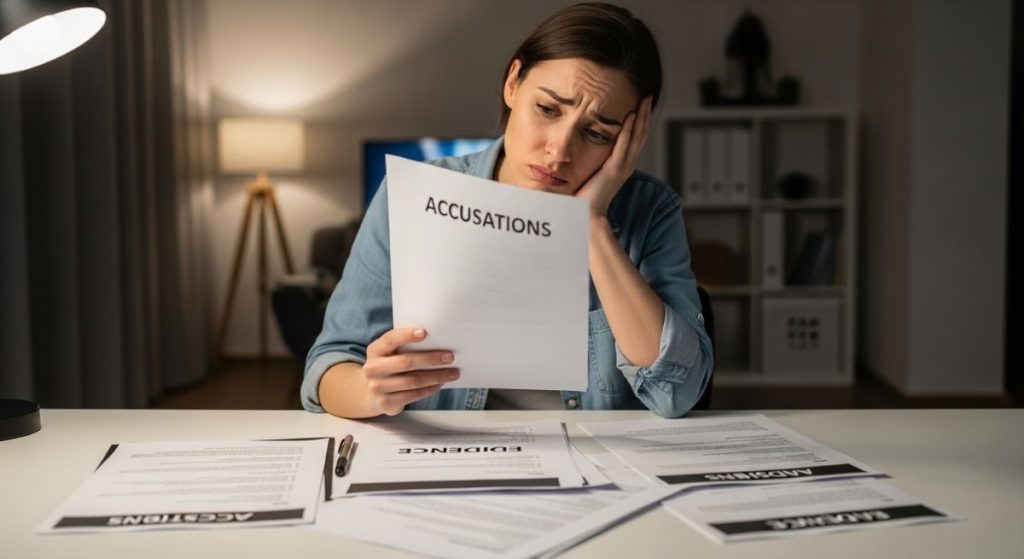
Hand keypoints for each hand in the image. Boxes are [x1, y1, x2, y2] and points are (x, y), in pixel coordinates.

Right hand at [361, 328, 458, 415]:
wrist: (371, 393)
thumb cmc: (389, 367)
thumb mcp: (389, 354)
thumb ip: (405, 347)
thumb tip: (438, 341)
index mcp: (375, 350)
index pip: (390, 340)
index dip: (407, 336)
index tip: (425, 333)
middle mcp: (373, 368)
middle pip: (406, 362)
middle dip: (431, 359)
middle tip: (450, 357)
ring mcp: (378, 387)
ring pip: (413, 381)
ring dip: (436, 377)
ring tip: (453, 373)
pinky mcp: (386, 403)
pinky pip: (413, 395)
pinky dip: (429, 389)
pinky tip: (439, 384)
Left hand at [575, 95, 651, 216]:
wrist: (586, 215)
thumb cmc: (586, 198)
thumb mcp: (593, 173)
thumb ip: (595, 161)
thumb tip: (584, 147)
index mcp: (623, 165)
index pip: (635, 138)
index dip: (640, 121)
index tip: (640, 104)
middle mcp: (627, 164)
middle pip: (641, 134)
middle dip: (645, 114)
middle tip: (647, 96)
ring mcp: (623, 167)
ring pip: (637, 137)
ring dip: (640, 117)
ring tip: (643, 100)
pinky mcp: (614, 169)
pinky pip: (623, 145)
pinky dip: (628, 130)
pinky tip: (630, 116)